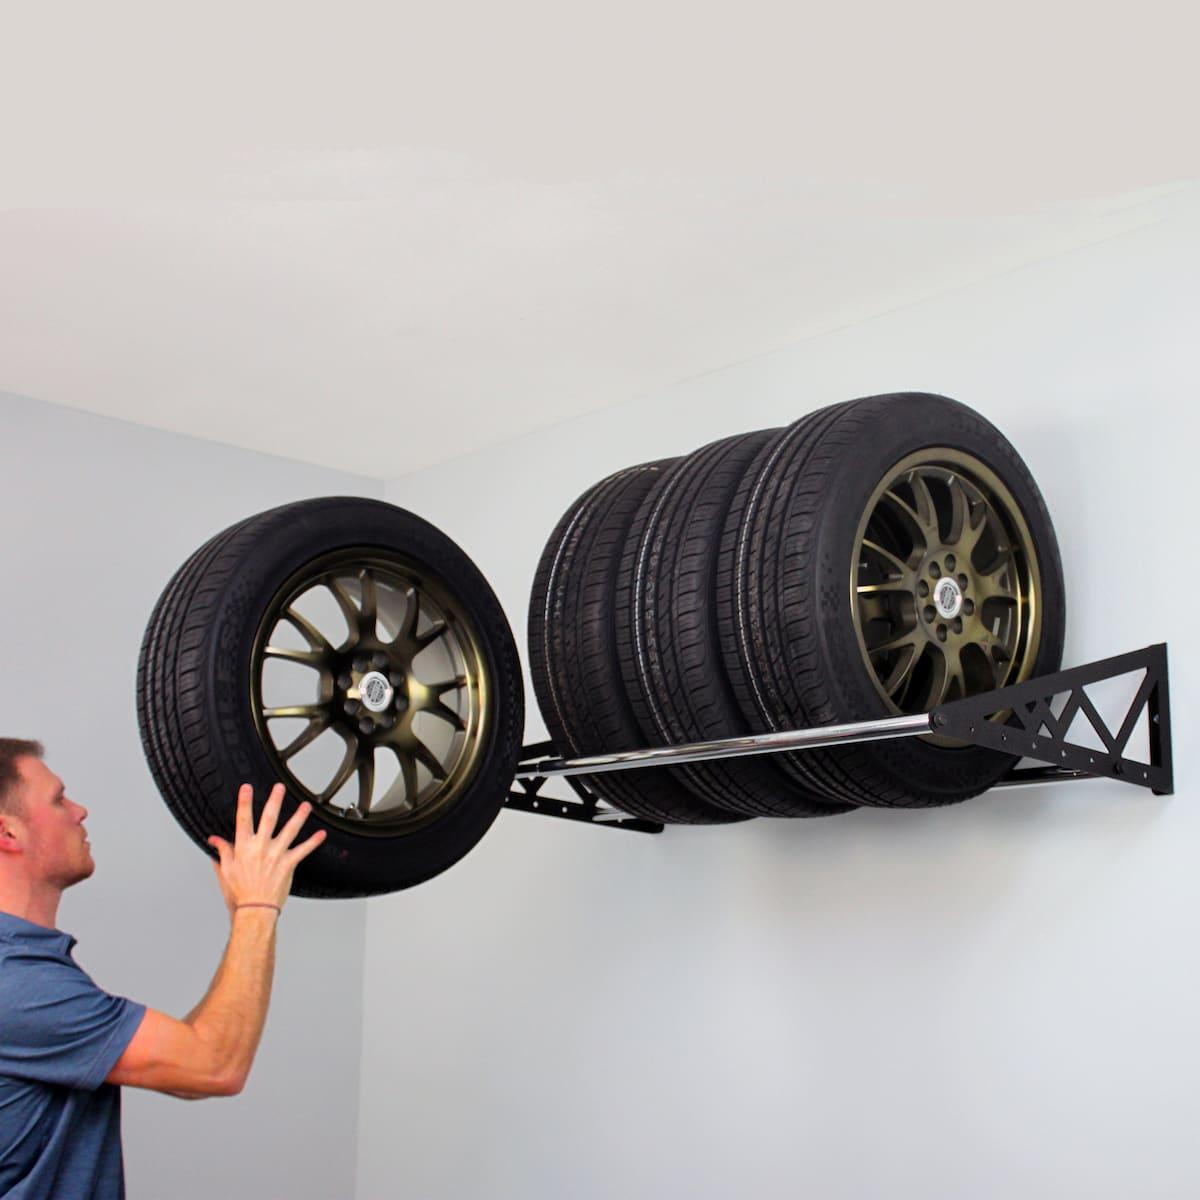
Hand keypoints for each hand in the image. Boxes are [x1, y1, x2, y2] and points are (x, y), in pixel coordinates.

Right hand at [206, 783, 326, 917]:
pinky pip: (303, 850)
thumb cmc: (239, 892)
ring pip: (290, 830)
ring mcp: (276, 855)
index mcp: (243, 847)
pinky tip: (322, 834)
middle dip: (274, 801)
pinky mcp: (288, 864)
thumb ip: (222, 851)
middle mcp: (260, 848)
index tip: (246, 788)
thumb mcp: (225, 870)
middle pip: (269, 819)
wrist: (255, 909)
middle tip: (280, 787)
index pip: (243, 820)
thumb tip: (214, 840)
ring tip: (306, 805)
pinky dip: (313, 842)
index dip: (244, 802)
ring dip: (299, 817)